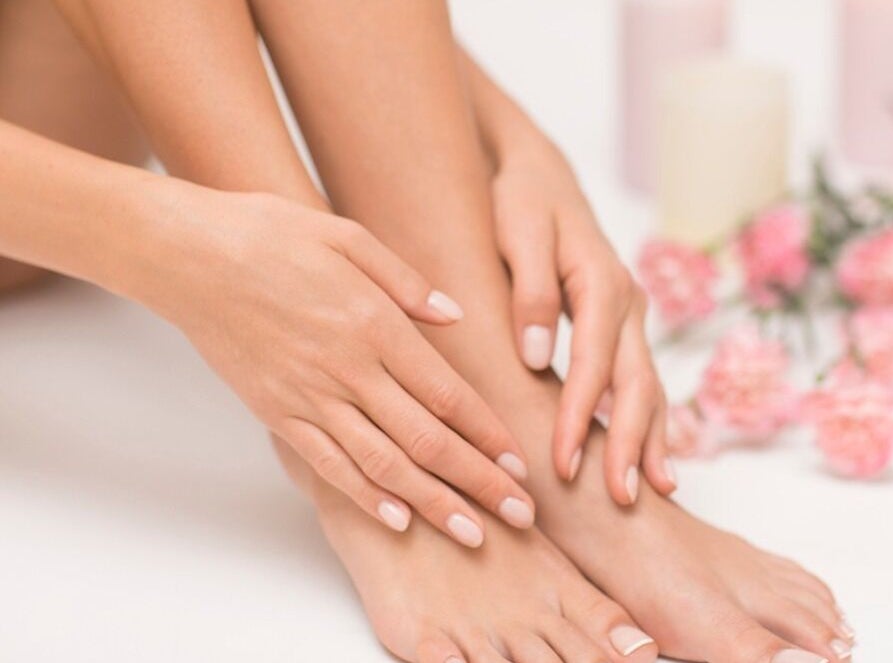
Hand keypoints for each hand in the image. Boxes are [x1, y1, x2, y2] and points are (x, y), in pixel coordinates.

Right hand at [141, 186, 533, 546]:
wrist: (185, 255)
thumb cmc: (270, 235)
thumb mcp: (348, 236)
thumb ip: (407, 282)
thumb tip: (455, 317)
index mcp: (375, 324)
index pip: (448, 394)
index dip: (488, 434)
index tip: (521, 463)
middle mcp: (349, 369)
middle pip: (427, 440)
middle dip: (479, 482)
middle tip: (521, 515)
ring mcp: (310, 396)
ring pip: (383, 464)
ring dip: (434, 503)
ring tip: (474, 534)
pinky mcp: (277, 412)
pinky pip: (327, 465)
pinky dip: (365, 496)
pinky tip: (400, 520)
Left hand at [490, 140, 673, 504]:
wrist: (541, 175)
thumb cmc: (521, 201)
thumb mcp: (517, 231)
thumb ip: (529, 291)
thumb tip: (536, 356)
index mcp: (601, 281)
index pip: (594, 362)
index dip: (581, 415)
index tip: (564, 463)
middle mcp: (628, 302)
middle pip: (637, 382)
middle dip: (632, 443)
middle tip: (621, 498)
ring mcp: (633, 316)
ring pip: (650, 386)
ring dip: (653, 439)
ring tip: (655, 492)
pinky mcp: (625, 327)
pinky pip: (642, 380)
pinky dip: (651, 421)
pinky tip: (651, 459)